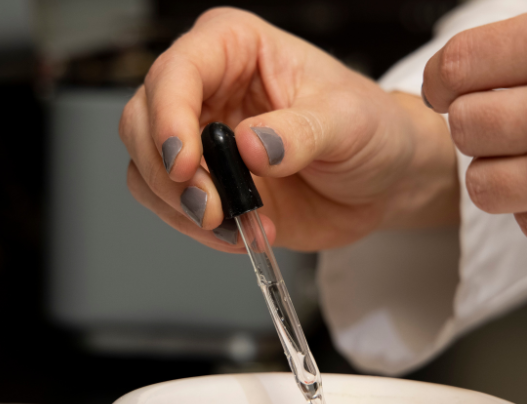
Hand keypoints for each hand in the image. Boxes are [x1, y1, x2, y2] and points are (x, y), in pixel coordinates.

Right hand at [120, 8, 457, 252]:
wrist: (383, 179)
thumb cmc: (370, 128)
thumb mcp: (348, 123)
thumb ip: (300, 133)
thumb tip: (252, 146)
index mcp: (235, 47)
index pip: (178, 70)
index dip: (169, 117)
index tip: (185, 162)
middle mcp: (206, 87)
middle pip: (143, 120)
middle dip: (169, 172)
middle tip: (211, 206)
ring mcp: (199, 138)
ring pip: (146, 168)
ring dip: (182, 206)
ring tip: (238, 225)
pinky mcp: (204, 182)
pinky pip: (169, 206)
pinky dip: (197, 228)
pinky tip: (242, 232)